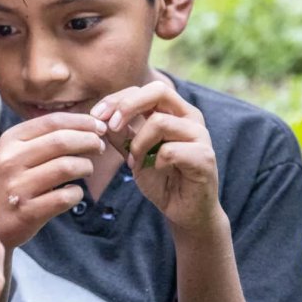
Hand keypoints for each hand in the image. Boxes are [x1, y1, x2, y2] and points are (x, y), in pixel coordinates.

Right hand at [0, 113, 104, 247]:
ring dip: (86, 166)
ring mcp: (18, 187)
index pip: (52, 121)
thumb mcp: (13, 154)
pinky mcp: (27, 211)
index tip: (98, 126)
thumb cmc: (7, 184)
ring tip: (86, 169)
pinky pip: (65, 197)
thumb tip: (86, 126)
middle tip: (99, 146)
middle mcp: (10, 160)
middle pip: (62, 141)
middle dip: (89, 140)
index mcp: (9, 141)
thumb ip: (42, 139)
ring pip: (67, 167)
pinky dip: (77, 193)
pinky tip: (73, 192)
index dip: (81, 122)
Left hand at [89, 80, 222, 233]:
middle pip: (158, 91)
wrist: (184, 211)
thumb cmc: (161, 178)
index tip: (96, 116)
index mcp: (174, 111)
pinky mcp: (205, 157)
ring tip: (135, 161)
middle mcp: (190, 117)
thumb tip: (98, 118)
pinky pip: (170, 150)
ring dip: (138, 143)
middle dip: (127, 105)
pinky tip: (156, 169)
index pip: (145, 90)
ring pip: (160, 122)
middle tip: (110, 126)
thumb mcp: (133, 152)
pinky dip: (155, 161)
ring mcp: (200, 135)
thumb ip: (120, 134)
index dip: (118, 99)